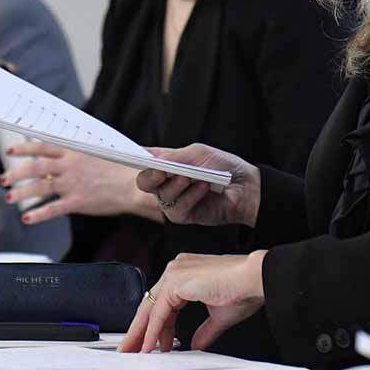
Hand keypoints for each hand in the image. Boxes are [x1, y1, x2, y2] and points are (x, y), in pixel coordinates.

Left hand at [1, 140, 153, 223]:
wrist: (133, 185)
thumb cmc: (119, 169)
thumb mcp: (97, 153)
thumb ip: (78, 153)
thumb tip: (62, 153)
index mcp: (74, 151)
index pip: (43, 146)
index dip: (25, 148)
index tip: (10, 151)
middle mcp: (70, 166)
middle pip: (36, 166)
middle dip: (16, 172)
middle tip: (3, 178)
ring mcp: (72, 184)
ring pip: (40, 187)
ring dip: (21, 192)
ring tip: (9, 197)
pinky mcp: (77, 202)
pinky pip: (52, 208)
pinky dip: (38, 214)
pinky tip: (26, 217)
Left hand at [118, 251, 266, 352]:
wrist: (254, 278)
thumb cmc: (243, 289)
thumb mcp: (219, 315)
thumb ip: (204, 330)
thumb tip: (196, 344)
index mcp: (185, 272)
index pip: (162, 302)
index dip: (155, 326)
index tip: (152, 343)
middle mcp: (176, 269)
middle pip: (151, 304)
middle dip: (140, 329)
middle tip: (131, 348)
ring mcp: (174, 273)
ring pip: (150, 308)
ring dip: (142, 332)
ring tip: (137, 351)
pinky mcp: (176, 281)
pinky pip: (159, 312)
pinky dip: (153, 330)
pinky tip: (150, 345)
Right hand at [133, 144, 260, 227]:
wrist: (245, 187)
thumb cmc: (223, 166)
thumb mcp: (198, 153)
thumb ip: (174, 157)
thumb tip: (152, 160)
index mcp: (167, 164)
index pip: (144, 161)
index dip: (132, 157)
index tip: (124, 153)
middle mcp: (167, 182)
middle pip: (144, 181)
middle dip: (151, 175)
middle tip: (161, 170)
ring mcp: (174, 200)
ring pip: (161, 195)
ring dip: (177, 184)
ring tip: (192, 177)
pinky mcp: (184, 216)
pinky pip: (177, 209)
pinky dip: (190, 196)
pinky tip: (203, 188)